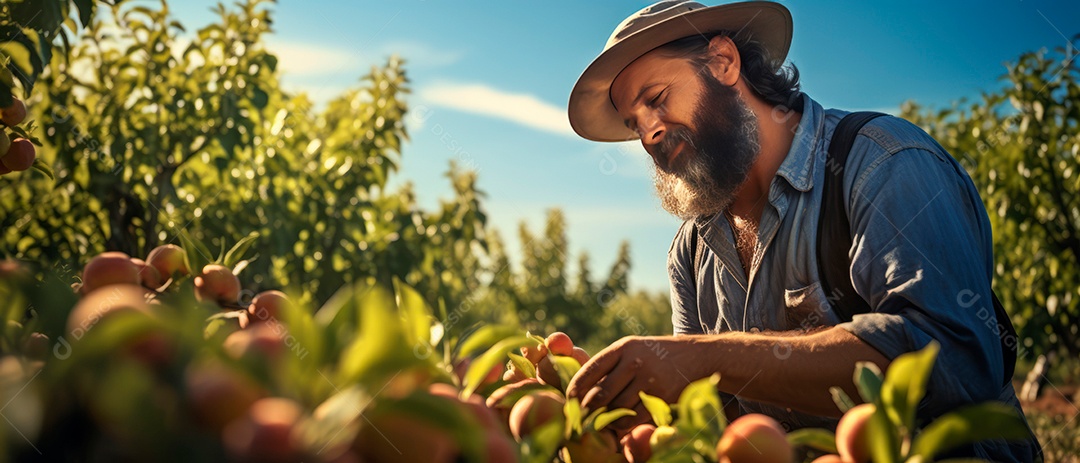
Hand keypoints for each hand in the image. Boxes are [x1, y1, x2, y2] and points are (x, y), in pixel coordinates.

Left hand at [566, 336, 703, 432]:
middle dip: (587, 411)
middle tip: (581, 419)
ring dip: (606, 419)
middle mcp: (634, 362)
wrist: (695, 356)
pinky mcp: (661, 397)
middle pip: (600, 395)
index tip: (569, 401)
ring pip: (616, 410)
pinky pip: (633, 418)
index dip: (575, 389)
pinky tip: (621, 422)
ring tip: (602, 421)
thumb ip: (609, 366)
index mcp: (622, 348)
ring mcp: (649, 380)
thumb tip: (580, 393)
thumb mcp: (632, 350)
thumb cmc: (655, 356)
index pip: (590, 370)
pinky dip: (623, 425)